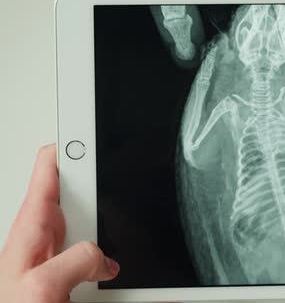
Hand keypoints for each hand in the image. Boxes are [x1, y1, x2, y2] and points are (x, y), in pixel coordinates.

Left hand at [0, 145, 118, 302]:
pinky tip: (114, 266)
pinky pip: (102, 251)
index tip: (94, 129)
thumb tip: (106, 255)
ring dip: (113, 228)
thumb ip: (78, 260)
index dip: (73, 143)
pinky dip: (114, 253)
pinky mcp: (74, 268)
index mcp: (33, 224)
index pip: (51, 165)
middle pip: (83, 191)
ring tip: (116, 245)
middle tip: (120, 190)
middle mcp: (47, 232)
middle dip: (104, 189)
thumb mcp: (43, 286)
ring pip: (98, 222)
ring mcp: (62, 249)